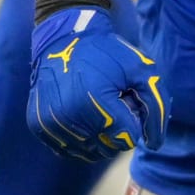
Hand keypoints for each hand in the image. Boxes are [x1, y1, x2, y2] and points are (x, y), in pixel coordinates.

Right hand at [28, 7, 167, 160]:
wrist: (63, 41)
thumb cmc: (108, 55)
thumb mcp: (142, 70)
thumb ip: (156, 106)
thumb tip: (154, 144)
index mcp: (95, 103)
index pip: (127, 138)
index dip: (134, 121)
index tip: (128, 102)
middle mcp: (69, 118)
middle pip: (109, 148)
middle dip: (118, 128)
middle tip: (113, 103)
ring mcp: (50, 125)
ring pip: (89, 152)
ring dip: (100, 135)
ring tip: (97, 107)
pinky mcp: (38, 127)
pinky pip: (69, 150)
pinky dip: (82, 139)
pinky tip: (83, 115)